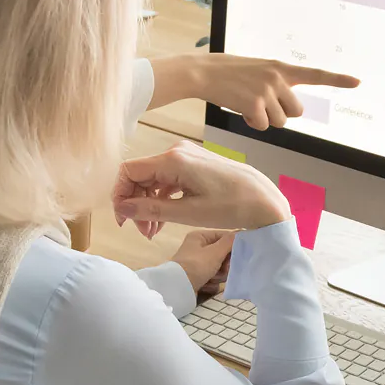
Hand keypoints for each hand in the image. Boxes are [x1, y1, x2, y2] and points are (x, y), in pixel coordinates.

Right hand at [113, 140, 290, 238]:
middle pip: (140, 175)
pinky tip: (163, 219)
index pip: (128, 171)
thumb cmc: (232, 206)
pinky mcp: (195, 164)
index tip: (123, 220)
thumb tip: (122, 209)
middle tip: (142, 232)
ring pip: (153, 179)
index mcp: (174, 160)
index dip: (119, 195)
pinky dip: (162, 198)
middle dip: (135, 204)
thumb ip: (151, 210)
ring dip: (148, 203)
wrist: (264, 200)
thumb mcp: (188, 213)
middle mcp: (178, 152)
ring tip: (152, 231)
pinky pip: (168, 178)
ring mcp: (187, 156)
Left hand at [171, 230, 236, 294]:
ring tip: (212, 279)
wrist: (179, 288)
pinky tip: (207, 285)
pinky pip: (211, 278)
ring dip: (218, 275)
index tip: (238, 255)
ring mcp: (197, 264)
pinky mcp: (197, 277)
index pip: (223, 236)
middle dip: (224, 264)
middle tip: (224, 269)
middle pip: (222, 254)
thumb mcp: (215, 252)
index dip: (232, 246)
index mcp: (200, 237)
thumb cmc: (197, 265)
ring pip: (218, 268)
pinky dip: (211, 282)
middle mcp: (197, 248)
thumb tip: (242, 232)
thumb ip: (230, 242)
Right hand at [202, 55, 359, 130]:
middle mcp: (278, 77)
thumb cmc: (228, 74)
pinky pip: (262, 126)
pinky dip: (251, 123)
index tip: (358, 81)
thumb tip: (289, 109)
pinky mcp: (255, 104)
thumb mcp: (258, 71)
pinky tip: (239, 108)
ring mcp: (267, 90)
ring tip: (246, 102)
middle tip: (260, 104)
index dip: (338, 79)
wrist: (202, 72)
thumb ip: (277, 83)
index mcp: (281, 67)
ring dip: (264, 119)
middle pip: (296, 112)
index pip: (315, 74)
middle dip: (281, 114)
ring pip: (280, 122)